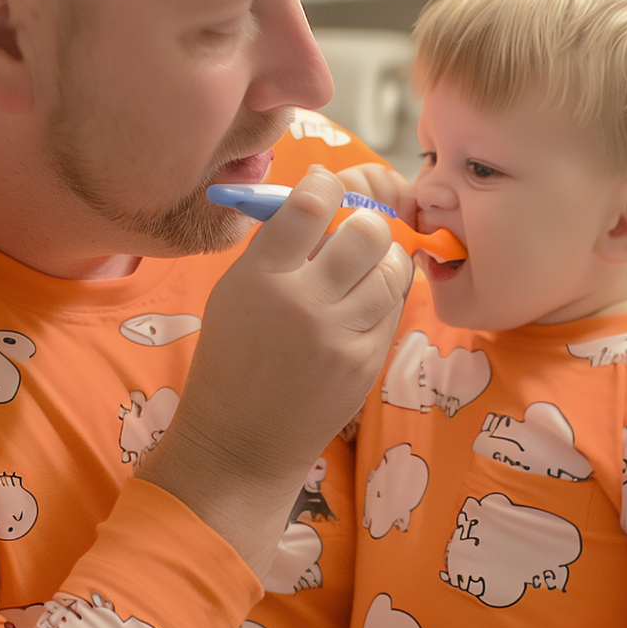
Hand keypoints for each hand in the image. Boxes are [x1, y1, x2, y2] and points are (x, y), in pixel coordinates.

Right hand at [139, 166, 412, 571]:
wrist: (241, 442)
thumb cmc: (232, 361)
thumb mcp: (234, 294)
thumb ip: (274, 249)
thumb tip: (317, 201)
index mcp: (260, 278)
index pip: (309, 206)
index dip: (326, 185)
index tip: (327, 186)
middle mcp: (303, 303)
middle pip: (366, 232)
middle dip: (366, 224)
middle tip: (355, 233)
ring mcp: (341, 335)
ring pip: (391, 269)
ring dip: (383, 260)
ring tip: (364, 269)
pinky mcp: (367, 362)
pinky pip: (394, 308)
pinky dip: (385, 297)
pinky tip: (364, 304)